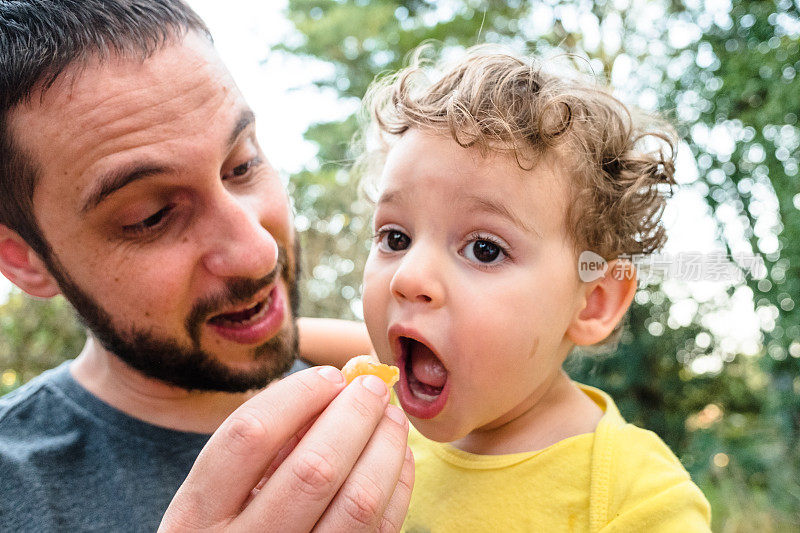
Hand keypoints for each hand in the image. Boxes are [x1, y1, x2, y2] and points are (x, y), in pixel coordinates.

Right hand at [159, 366, 413, 531]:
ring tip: (391, 419)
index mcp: (196, 514)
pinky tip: (397, 457)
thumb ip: (265, 443)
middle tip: (373, 388)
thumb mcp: (221, 492)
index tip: (330, 376)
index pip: (249, 436)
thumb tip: (336, 384)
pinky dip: (397, 485)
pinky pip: (379, 529)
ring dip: (384, 448)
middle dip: (354, 417)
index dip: (298, 396)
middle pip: (314, 469)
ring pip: (357, 502)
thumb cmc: (230, 528)